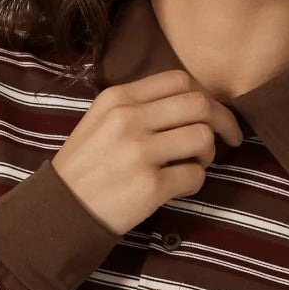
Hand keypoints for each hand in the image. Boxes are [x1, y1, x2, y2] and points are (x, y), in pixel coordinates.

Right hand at [51, 68, 243, 237]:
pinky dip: (196, 181)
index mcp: (118, 98)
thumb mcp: (101, 121)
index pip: (179, 79)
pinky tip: (179, 186)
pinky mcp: (150, 186)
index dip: (206, 96)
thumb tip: (193, 104)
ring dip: (208, 154)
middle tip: (227, 139)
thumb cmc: (87, 166)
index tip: (212, 113)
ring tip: (193, 164)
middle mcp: (129, 120)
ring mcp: (139, 153)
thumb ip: (140, 106)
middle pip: (199, 104)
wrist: (61, 209)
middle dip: (222, 121)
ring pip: (203, 138)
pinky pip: (196, 176)